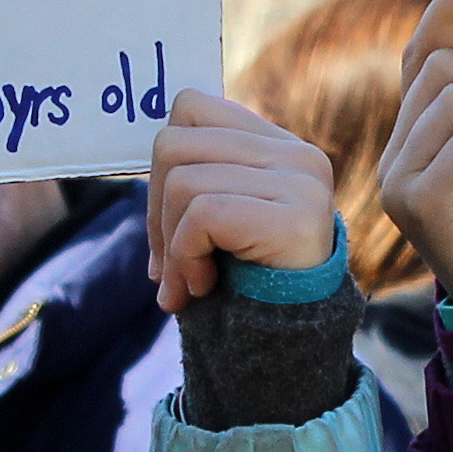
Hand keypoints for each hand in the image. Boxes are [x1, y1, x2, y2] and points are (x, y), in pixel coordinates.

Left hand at [148, 91, 339, 312]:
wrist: (290, 344)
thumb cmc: (248, 283)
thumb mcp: (221, 219)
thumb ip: (198, 179)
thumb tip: (150, 164)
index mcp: (280, 146)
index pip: (190, 108)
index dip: (160, 166)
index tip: (167, 224)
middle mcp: (298, 154)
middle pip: (173, 143)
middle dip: (153, 210)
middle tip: (166, 266)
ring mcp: (301, 183)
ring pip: (181, 181)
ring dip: (169, 244)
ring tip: (188, 282)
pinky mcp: (295, 217)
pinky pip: (202, 215)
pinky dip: (186, 256)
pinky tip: (203, 285)